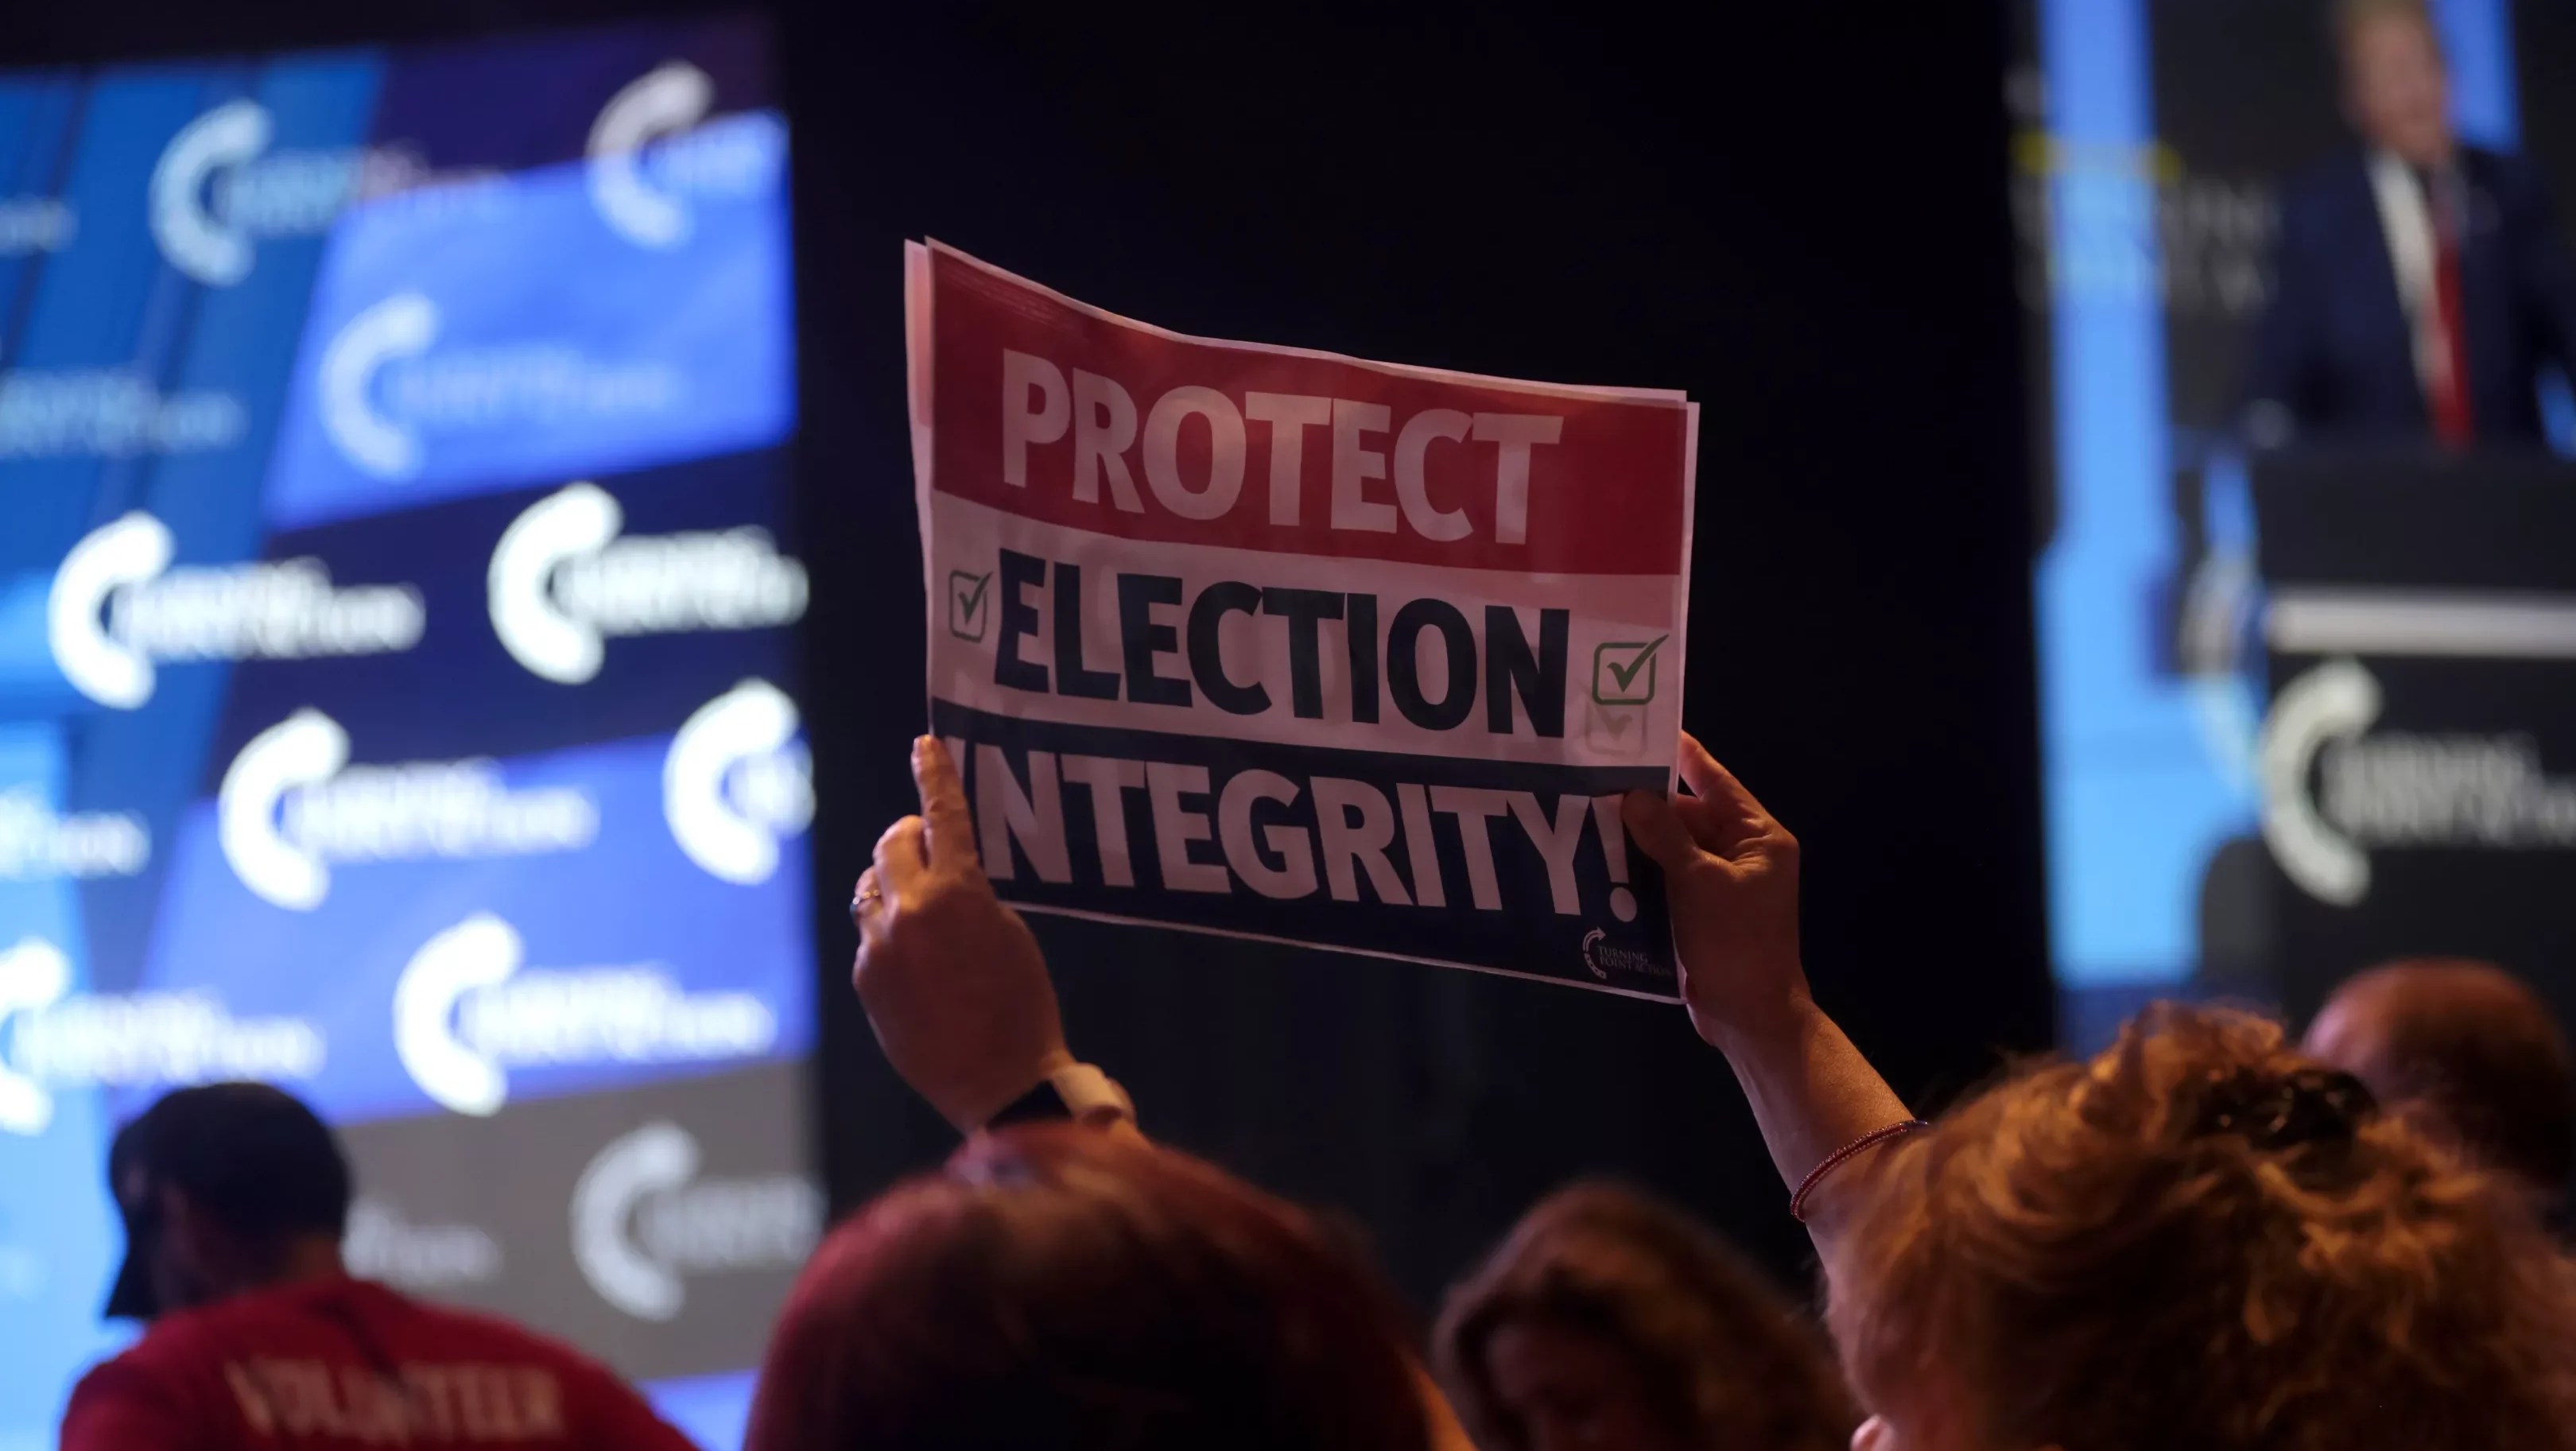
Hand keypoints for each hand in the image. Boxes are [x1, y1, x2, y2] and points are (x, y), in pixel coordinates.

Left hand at [852, 737, 1072, 1130]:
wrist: (1001, 1082)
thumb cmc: (1024, 1006)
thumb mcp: (1011, 933)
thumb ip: (973, 894)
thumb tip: (946, 874)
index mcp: (958, 893)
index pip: (942, 815)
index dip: (934, 774)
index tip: (925, 745)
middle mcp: (910, 912)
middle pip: (891, 844)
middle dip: (910, 836)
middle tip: (927, 843)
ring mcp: (881, 948)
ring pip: (871, 888)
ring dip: (893, 883)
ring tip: (920, 903)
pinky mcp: (867, 981)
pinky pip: (871, 935)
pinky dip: (890, 932)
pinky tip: (919, 960)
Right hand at [1622, 732, 1808, 1049]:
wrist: (1750, 1016)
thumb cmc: (1736, 942)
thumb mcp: (1699, 882)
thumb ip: (1665, 836)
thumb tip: (1633, 795)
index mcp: (1759, 837)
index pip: (1716, 781)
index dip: (1682, 755)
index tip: (1645, 728)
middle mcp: (1743, 853)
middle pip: (1690, 814)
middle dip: (1647, 801)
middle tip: (1597, 777)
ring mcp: (1722, 884)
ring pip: (1674, 847)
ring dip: (1638, 838)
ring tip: (1589, 814)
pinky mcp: (1701, 912)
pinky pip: (1668, 878)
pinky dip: (1641, 871)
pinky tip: (1602, 862)